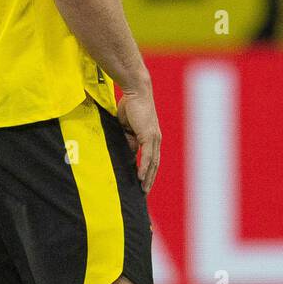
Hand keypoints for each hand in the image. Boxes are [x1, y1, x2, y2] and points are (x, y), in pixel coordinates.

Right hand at [116, 78, 160, 193]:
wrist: (136, 92)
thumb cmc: (131, 106)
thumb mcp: (127, 127)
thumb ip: (129, 138)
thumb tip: (129, 151)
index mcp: (150, 137)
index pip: (151, 158)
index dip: (148, 171)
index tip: (143, 182)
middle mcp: (155, 139)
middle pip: (155, 163)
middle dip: (150, 178)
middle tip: (145, 192)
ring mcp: (153, 137)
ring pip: (153, 162)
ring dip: (148, 177)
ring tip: (144, 189)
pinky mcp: (149, 135)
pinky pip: (147, 155)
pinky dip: (144, 167)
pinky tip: (141, 177)